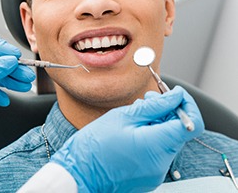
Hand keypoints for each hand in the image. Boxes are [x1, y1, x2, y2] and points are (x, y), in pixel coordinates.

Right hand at [50, 86, 204, 192]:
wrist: (79, 174)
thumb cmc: (94, 146)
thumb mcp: (122, 116)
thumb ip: (154, 106)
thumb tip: (175, 96)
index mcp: (157, 145)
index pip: (192, 123)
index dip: (187, 105)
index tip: (174, 94)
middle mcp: (162, 163)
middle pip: (178, 131)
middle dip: (167, 111)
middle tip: (147, 100)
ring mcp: (156, 172)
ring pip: (167, 140)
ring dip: (157, 124)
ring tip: (133, 116)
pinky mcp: (149, 176)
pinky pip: (157, 152)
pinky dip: (150, 137)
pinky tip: (131, 131)